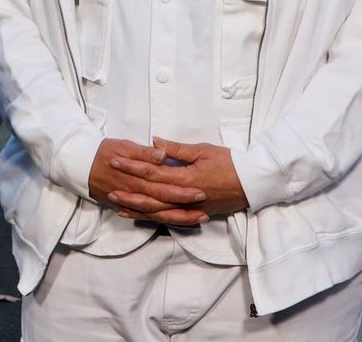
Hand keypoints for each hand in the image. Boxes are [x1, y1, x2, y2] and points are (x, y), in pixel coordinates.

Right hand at [88, 138, 208, 226]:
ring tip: (197, 220)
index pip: (163, 186)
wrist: (78, 164)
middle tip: (205, 210)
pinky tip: (176, 223)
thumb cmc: (103, 151)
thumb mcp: (124, 146)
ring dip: (177, 219)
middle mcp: (134, 193)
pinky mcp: (125, 207)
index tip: (200, 191)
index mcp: (136, 177)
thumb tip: (163, 154)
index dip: (182, 190)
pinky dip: (161, 221)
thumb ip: (144, 153)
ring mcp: (130, 203)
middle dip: (185, 208)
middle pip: (163, 204)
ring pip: (157, 215)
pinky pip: (146, 218)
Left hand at [107, 137, 248, 220]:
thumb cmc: (230, 162)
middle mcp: (186, 196)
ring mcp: (191, 208)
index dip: (132, 166)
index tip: (115, 160)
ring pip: (159, 210)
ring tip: (117, 203)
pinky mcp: (196, 214)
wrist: (254, 183)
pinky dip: (154, 217)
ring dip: (137, 207)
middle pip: (152, 194)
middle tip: (108, 185)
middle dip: (129, 190)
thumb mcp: (203, 150)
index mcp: (186, 177)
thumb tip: (153, 142)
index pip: (153, 172)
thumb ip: (176, 149)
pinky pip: (171, 218)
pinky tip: (140, 215)